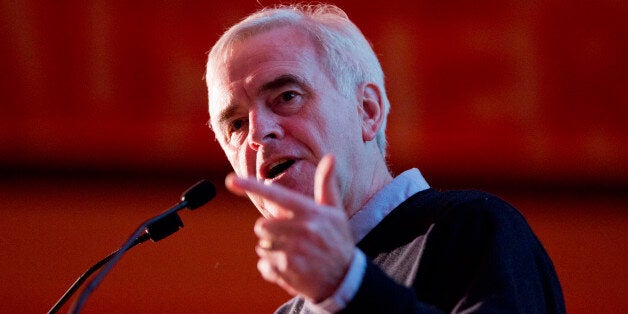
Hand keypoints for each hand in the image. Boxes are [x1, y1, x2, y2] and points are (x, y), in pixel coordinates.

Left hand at [225, 155, 354, 301]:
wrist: (346, 278)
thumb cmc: (337, 240)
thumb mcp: (335, 212)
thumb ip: (326, 184)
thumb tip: (330, 156)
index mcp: (310, 211)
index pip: (277, 195)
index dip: (251, 187)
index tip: (231, 180)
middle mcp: (302, 229)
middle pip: (261, 226)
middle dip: (271, 233)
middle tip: (291, 239)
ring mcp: (295, 250)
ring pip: (262, 246)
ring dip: (272, 252)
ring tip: (294, 255)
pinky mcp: (289, 269)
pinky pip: (264, 265)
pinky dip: (272, 269)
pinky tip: (291, 270)